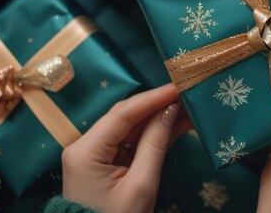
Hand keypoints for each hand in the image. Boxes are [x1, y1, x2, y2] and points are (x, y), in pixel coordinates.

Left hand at [61, 83, 191, 212]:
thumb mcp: (141, 185)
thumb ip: (155, 144)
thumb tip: (171, 110)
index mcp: (86, 151)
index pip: (123, 113)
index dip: (153, 97)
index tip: (178, 86)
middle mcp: (84, 145)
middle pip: (125, 116)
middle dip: (157, 105)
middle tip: (186, 94)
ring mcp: (92, 153)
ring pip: (129, 126)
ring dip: (157, 118)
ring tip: (186, 109)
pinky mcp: (102, 161)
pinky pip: (129, 140)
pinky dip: (151, 133)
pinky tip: (173, 125)